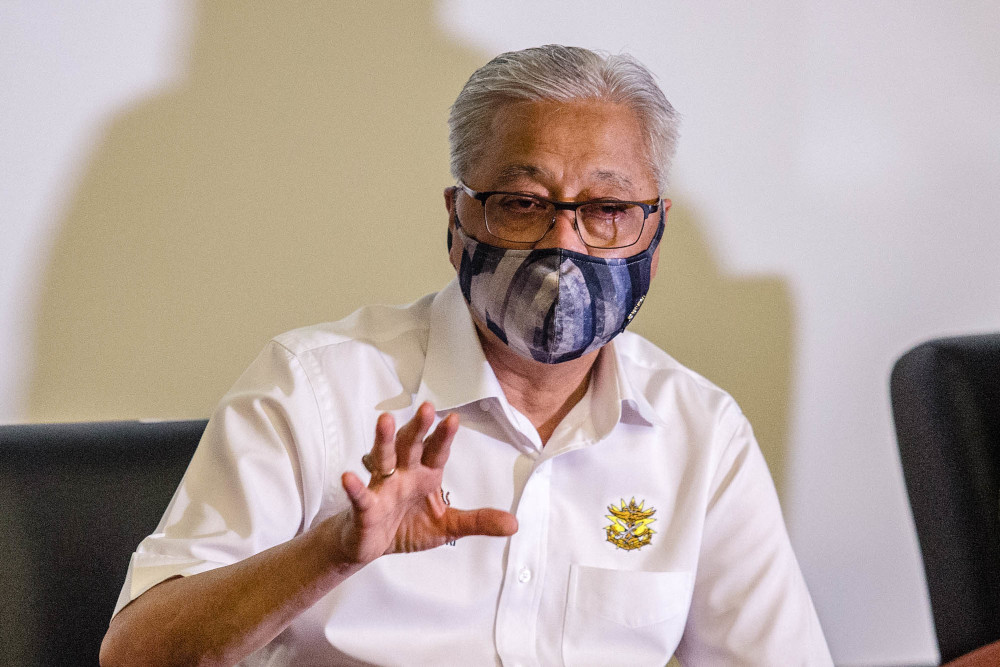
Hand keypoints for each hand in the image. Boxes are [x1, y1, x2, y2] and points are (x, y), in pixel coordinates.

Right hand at [329, 402, 517, 565]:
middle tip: (427, 408)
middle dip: (418, 428)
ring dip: (384, 440)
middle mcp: (404, 475)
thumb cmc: (407, 527)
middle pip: (410, 446)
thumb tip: (514, 524)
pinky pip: (360, 495)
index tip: (454, 419)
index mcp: (425, 475)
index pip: (437, 452)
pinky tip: (348, 476)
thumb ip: (478, 521)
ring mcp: (382, 488)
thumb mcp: (447, 526)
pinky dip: (354, 487)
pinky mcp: (364, 507)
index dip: (444, 436)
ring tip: (386, 420)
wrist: (369, 546)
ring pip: (383, 459)